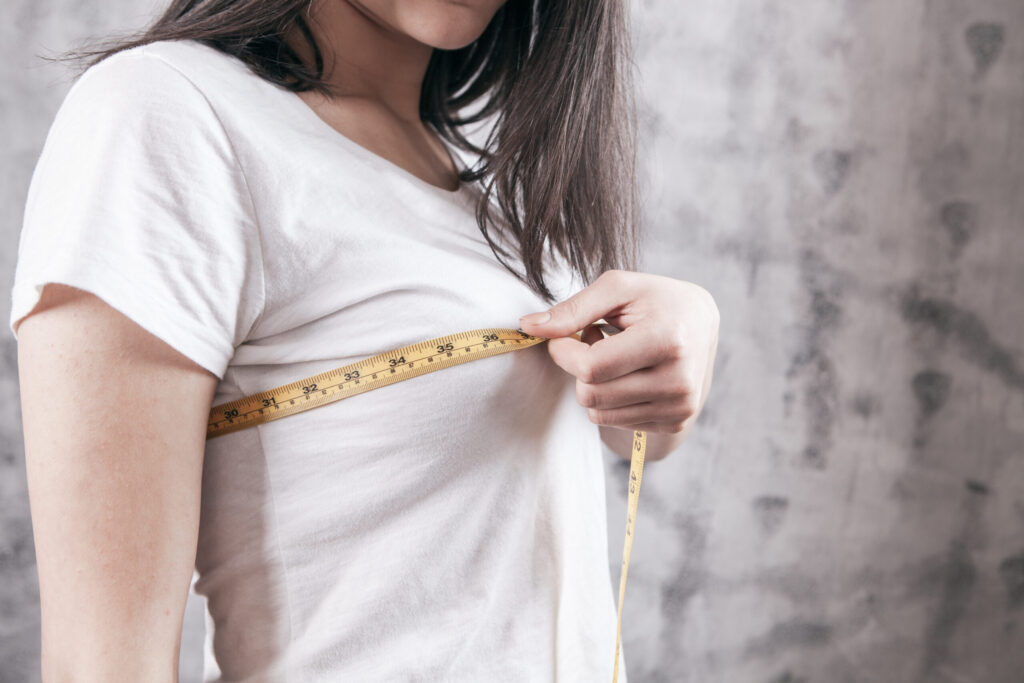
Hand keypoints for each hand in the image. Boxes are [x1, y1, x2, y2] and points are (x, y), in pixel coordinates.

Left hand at [519, 270, 719, 455]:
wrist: (703, 324)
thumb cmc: (655, 300)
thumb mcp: (617, 288)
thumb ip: (572, 308)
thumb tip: (528, 327)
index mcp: (667, 340)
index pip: (592, 368)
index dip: (564, 352)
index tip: (563, 335)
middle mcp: (678, 381)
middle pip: (591, 395)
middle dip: (579, 369)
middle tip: (596, 341)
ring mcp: (679, 406)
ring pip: (599, 414)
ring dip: (594, 384)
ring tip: (616, 356)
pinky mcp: (675, 422)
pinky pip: (615, 422)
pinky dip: (612, 399)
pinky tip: (630, 373)